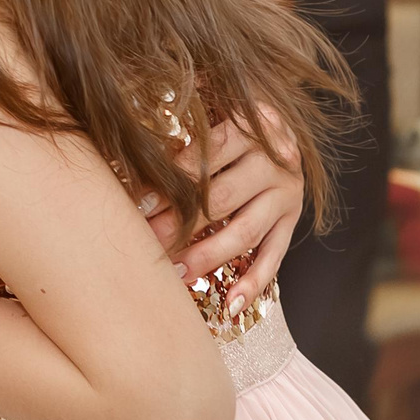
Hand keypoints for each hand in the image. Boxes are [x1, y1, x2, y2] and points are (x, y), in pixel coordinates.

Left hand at [148, 107, 302, 314]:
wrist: (279, 125)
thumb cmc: (227, 118)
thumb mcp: (211, 113)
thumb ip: (181, 129)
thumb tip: (127, 158)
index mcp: (252, 128)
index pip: (208, 158)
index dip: (173, 182)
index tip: (139, 205)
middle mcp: (276, 162)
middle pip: (223, 199)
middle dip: (181, 224)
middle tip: (148, 242)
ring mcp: (287, 195)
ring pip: (246, 232)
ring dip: (208, 256)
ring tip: (177, 273)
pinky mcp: (292, 222)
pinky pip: (274, 256)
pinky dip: (254, 283)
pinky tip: (231, 306)